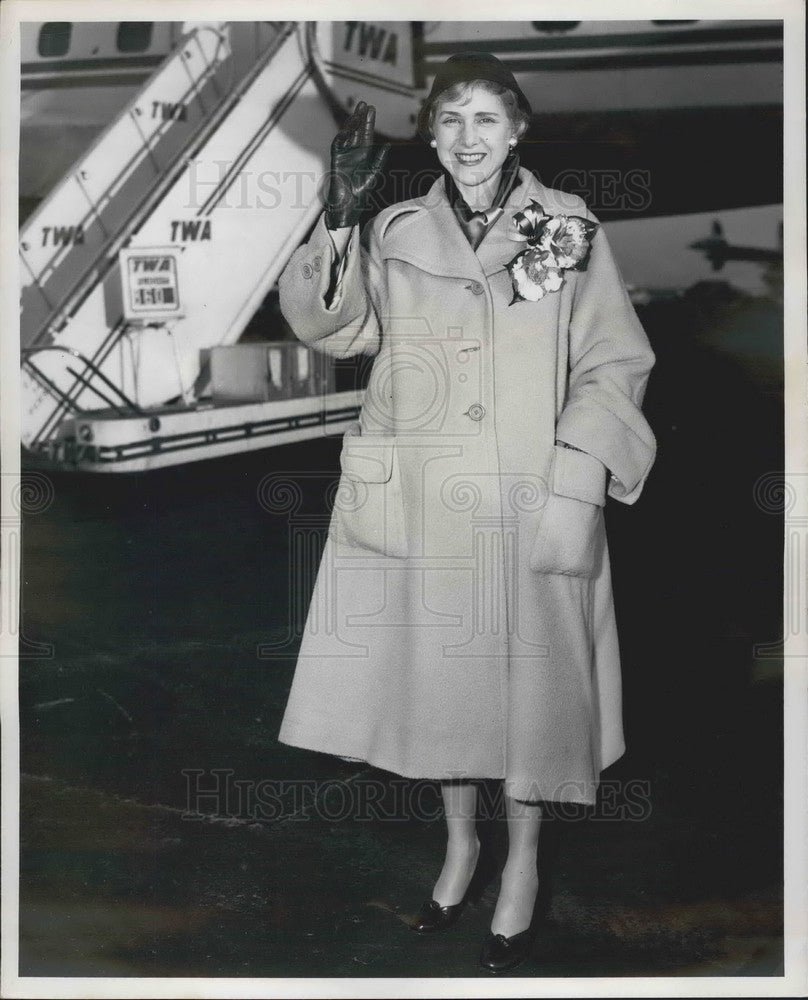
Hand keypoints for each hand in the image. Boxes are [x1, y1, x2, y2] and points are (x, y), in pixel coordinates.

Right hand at [325, 101, 389, 230]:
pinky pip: (338, 145)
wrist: (348, 204)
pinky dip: (342, 136)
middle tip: (364, 104)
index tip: (372, 109)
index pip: (366, 134)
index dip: (368, 122)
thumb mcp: (373, 174)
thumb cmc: (360, 192)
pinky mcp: (336, 160)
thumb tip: (387, 146)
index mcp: (364, 155)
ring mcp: (344, 155)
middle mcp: (353, 153)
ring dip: (351, 124)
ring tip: (357, 112)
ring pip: (347, 135)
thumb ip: (379, 160)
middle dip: (360, 118)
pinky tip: (348, 128)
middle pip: (357, 131)